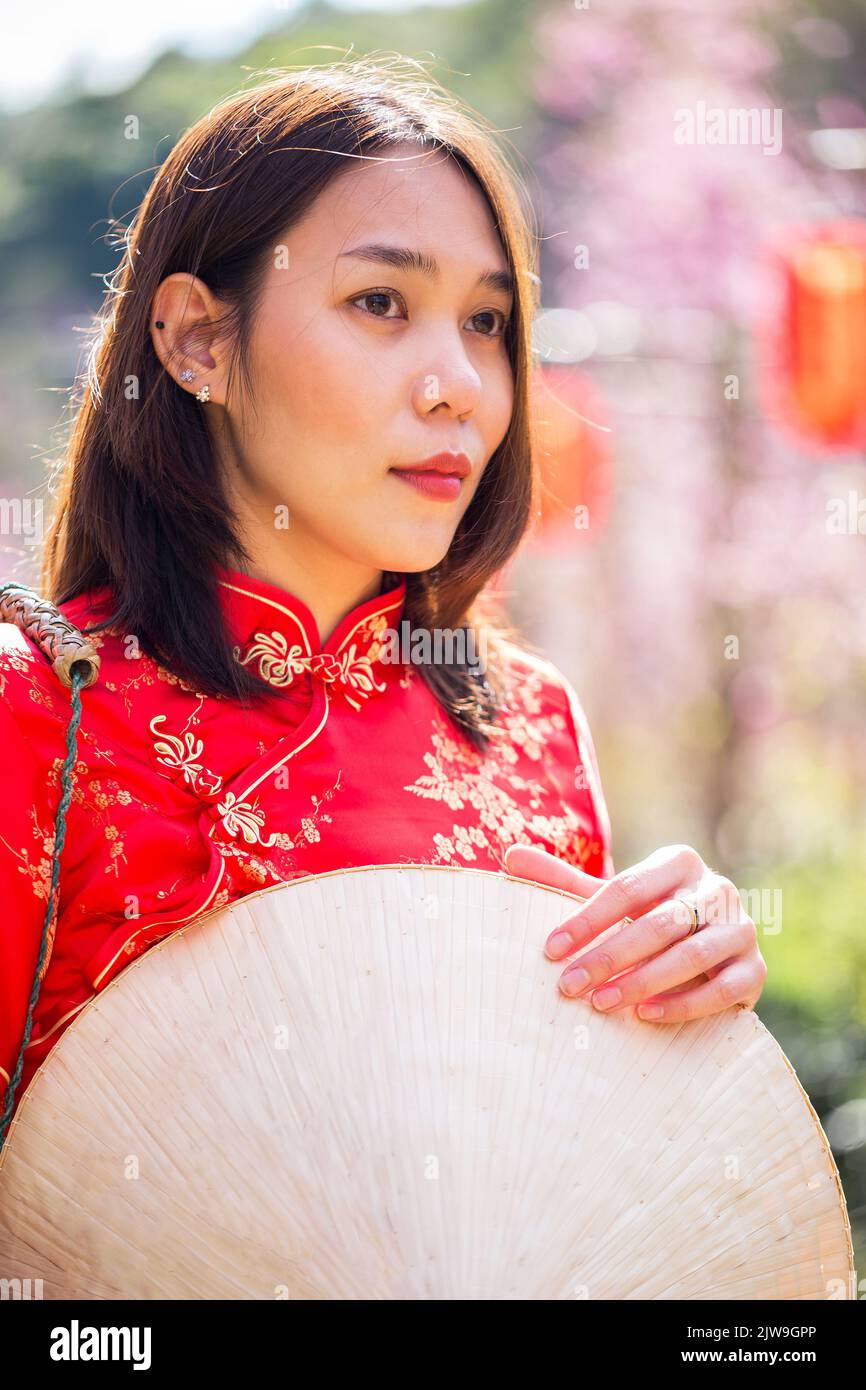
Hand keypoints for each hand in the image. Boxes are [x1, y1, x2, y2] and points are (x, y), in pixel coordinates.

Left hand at [503, 842, 766, 1022]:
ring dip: (644, 981)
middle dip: (609, 956)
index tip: (549, 950)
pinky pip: (723, 988)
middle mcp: (716, 889)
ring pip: (693, 954)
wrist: (707, 962)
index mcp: (678, 863)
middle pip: (658, 922)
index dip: (586, 919)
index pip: (627, 888)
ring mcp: (741, 929)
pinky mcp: (755, 970)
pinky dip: (684, 1004)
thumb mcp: (608, 903)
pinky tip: (646, 1017)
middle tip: (568, 986)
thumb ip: (563, 882)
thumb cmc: (645, 925)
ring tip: (601, 1004)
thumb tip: (509, 856)